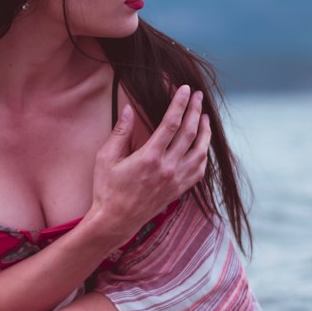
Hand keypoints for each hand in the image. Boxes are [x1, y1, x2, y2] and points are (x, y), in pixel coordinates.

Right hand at [88, 85, 209, 242]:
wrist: (115, 221)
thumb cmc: (107, 189)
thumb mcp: (106, 158)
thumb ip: (119, 132)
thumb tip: (128, 109)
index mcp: (150, 157)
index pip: (171, 123)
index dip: (180, 103)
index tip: (185, 89)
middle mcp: (167, 168)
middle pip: (190, 133)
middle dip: (196, 111)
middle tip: (198, 96)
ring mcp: (176, 180)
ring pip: (200, 151)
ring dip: (205, 132)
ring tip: (205, 117)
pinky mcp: (179, 190)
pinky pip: (199, 170)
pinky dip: (204, 155)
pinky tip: (203, 146)